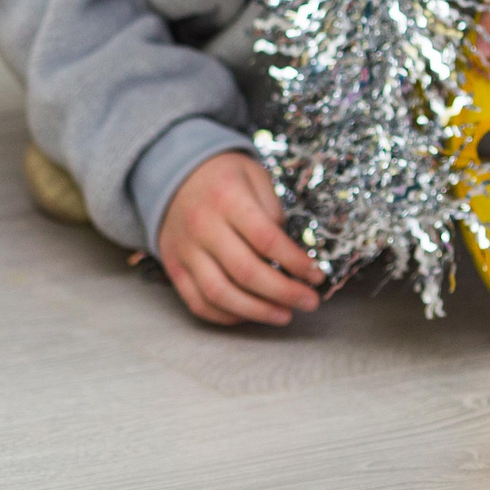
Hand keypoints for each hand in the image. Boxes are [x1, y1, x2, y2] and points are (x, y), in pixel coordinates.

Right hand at [155, 152, 324, 326]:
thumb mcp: (254, 176)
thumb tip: (288, 253)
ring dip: (257, 311)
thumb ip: (273, 211)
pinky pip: (198, 302)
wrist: (172, 173)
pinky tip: (249, 314)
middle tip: (309, 302)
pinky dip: (225, 316)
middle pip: (246, 272)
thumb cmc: (223, 177)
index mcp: (227, 198)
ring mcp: (185, 250)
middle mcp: (202, 226)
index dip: (296, 263)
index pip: (266, 239)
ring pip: (220, 293)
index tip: (316, 276)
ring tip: (283, 315)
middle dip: (284, 293)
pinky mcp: (173, 266)